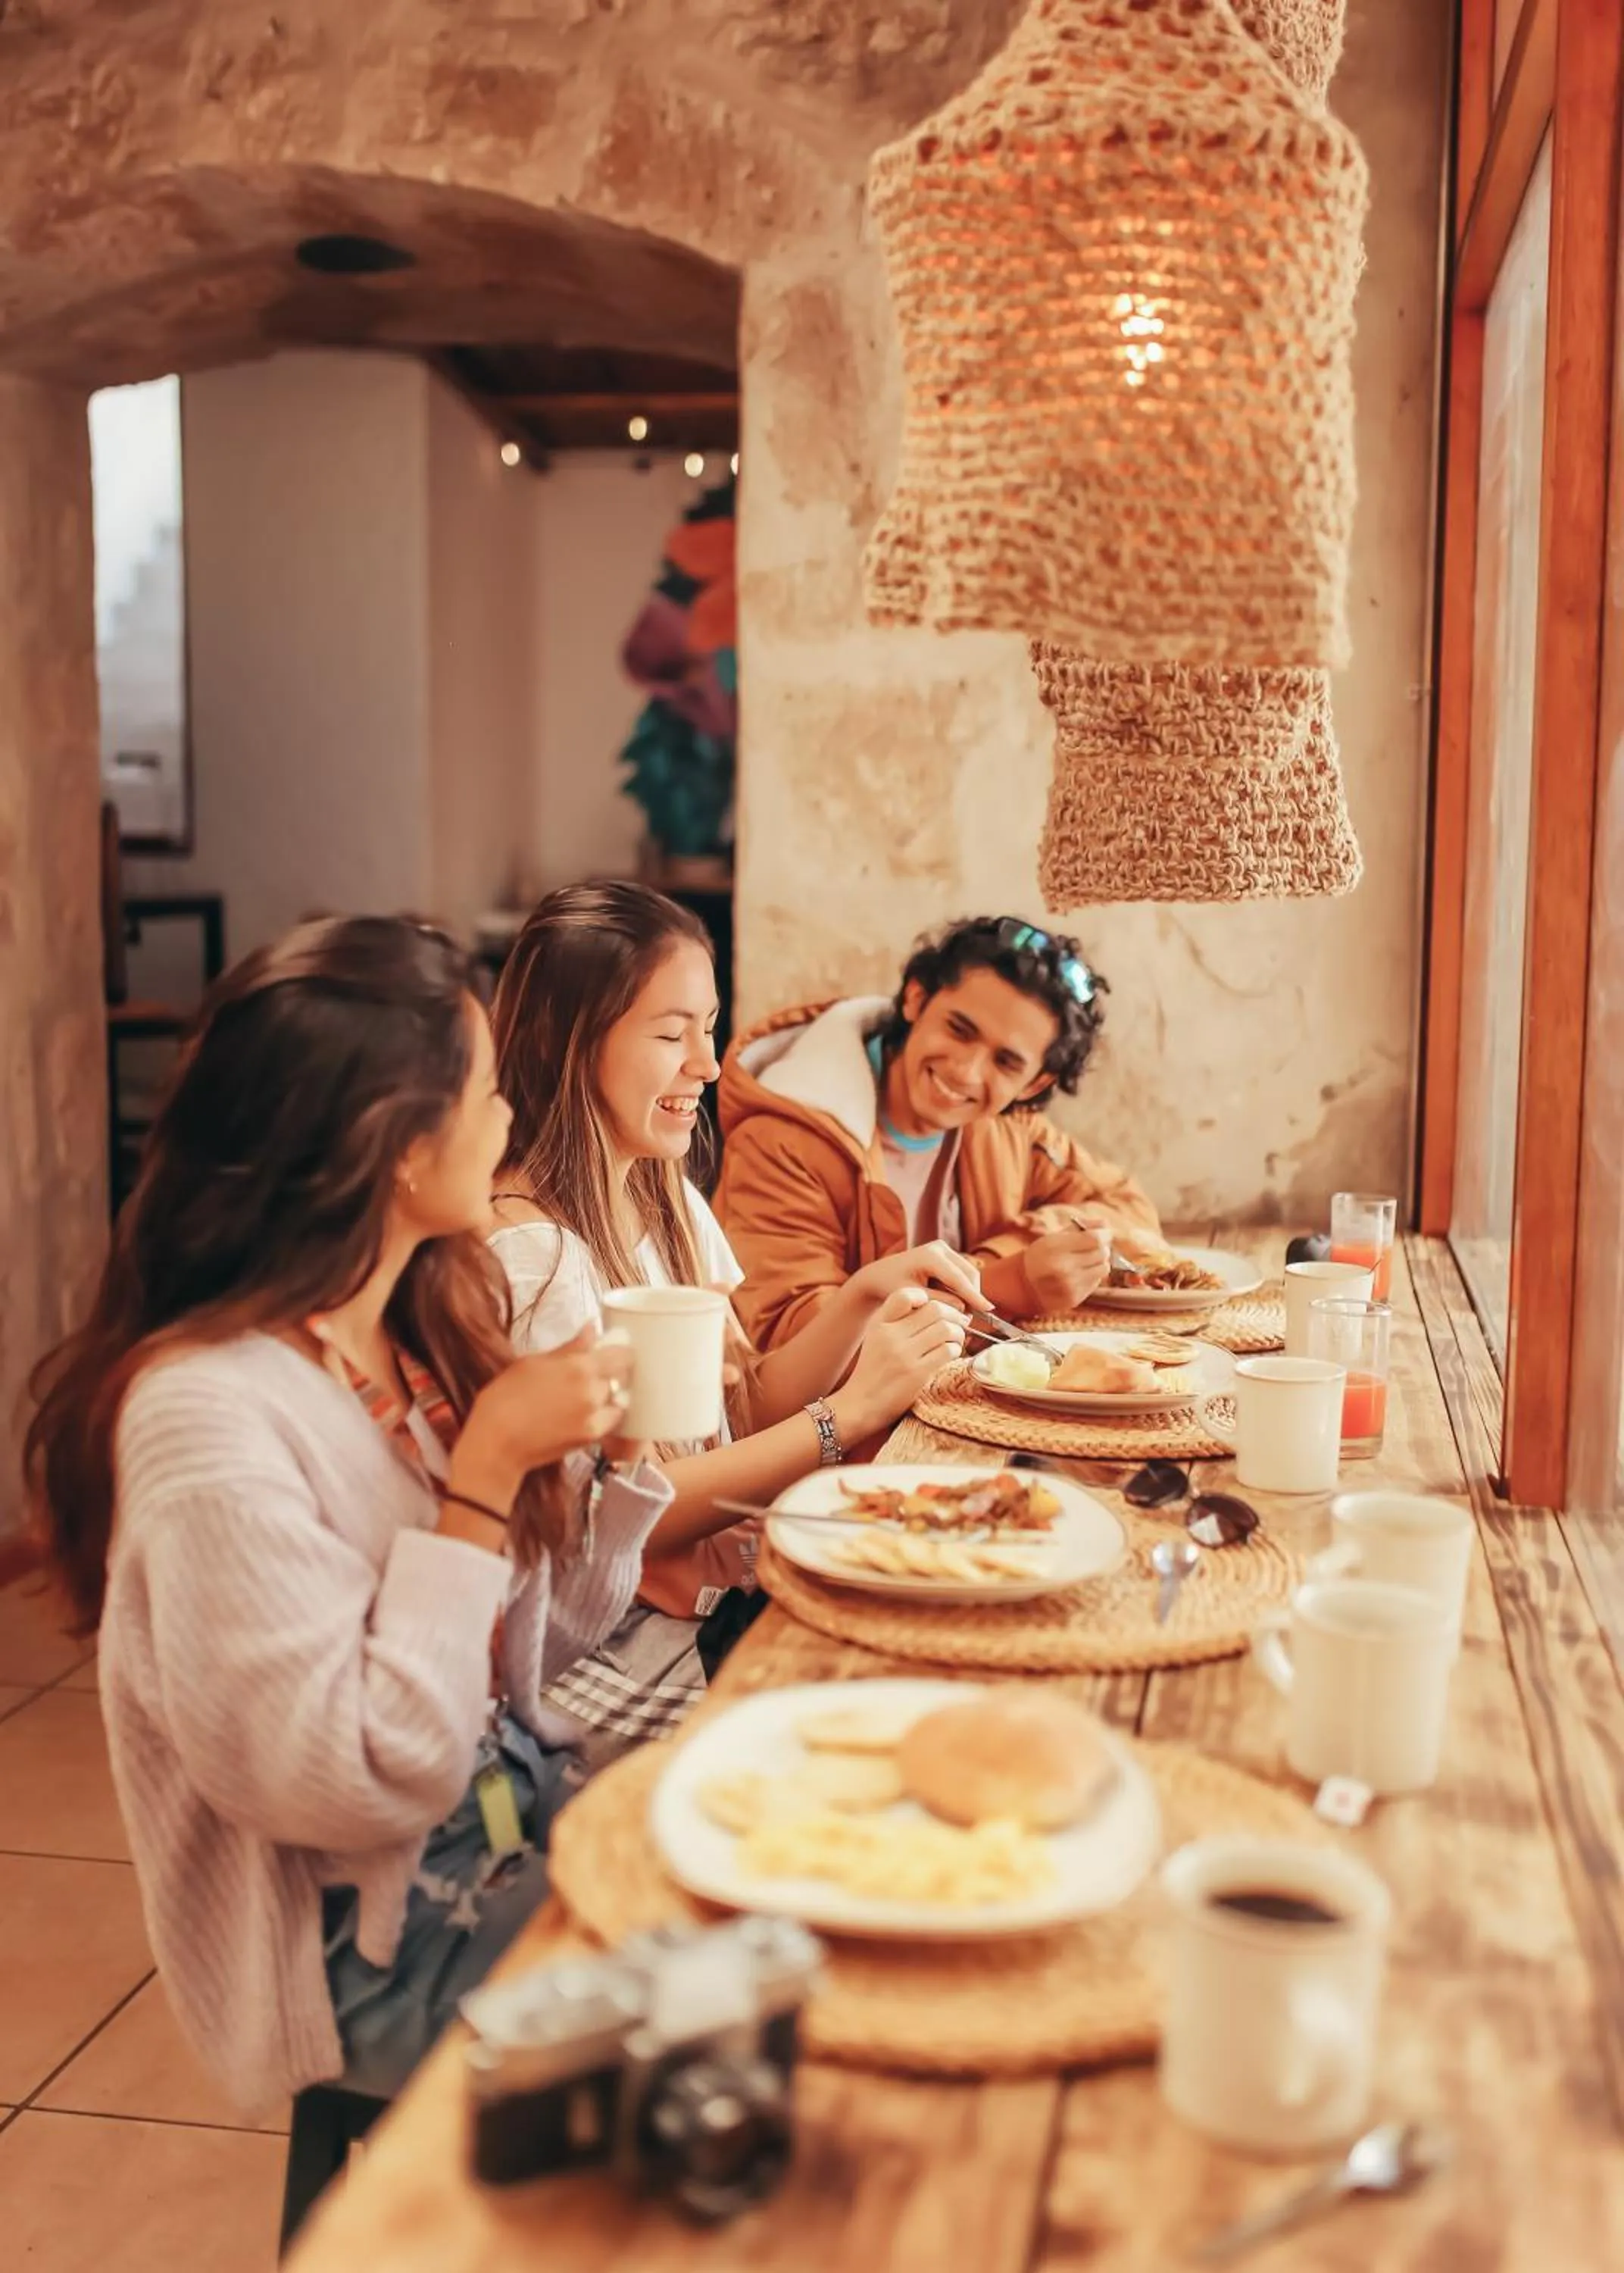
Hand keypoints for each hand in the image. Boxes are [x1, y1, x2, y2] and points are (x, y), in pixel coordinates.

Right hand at [450, 1323, 632, 1511]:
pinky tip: (583, 1415)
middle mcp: (594, 1391)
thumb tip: (592, 1327)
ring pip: (616, 1400)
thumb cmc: (505, 1397)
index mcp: (580, 1366)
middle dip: (610, 1374)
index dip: (621, 1352)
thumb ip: (569, 1347)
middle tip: (590, 1375)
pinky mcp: (591, 1437)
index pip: (622, 1355)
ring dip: (607, 1396)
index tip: (612, 1353)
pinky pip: (609, 1421)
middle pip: (619, 1378)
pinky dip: (603, 1416)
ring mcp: (595, 1416)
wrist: (496, 1443)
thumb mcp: (533, 1362)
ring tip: (583, 1397)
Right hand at [832, 1286, 968, 1437]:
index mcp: (880, 1324)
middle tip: (960, 1321)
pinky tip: (951, 1354)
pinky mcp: (917, 1373)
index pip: (905, 1295)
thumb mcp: (875, 1339)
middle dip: (953, 1314)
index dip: (926, 1297)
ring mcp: (904, 1354)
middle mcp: (891, 1335)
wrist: (859, 1405)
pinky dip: (956, 1350)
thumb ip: (896, 1322)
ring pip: (945, 1328)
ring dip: (958, 1333)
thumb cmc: (872, 1373)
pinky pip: (947, 1351)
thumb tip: (934, 1308)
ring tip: (957, 1339)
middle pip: (934, 1309)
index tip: (935, 1307)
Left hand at [852, 1240, 984, 1316]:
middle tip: (966, 1319)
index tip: (988, 1310)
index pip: (959, 1279)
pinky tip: (950, 1302)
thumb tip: (963, 1308)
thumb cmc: (891, 1287)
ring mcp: (944, 1249)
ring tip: (955, 1312)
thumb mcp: (913, 1298)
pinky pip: (962, 1274)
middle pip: (969, 1274)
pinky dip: (960, 1289)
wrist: (878, 1275)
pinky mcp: (946, 1255)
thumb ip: (938, 1302)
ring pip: (968, 1274)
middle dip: (971, 1296)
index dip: (974, 1296)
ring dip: (966, 1294)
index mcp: (930, 1255)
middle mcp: (940, 1247)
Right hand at [1017, 1224, 1111, 1315]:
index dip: (1104, 1235)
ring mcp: (1069, 1286)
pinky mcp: (1074, 1298)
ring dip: (1099, 1263)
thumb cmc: (1043, 1255)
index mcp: (1055, 1247)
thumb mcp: (1055, 1236)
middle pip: (1101, 1253)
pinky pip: (1096, 1282)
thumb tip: (1105, 1224)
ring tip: (1086, 1261)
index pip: (1095, 1239)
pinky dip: (1092, 1276)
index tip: (1104, 1234)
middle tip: (1093, 1247)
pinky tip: (1079, 1275)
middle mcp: (1062, 1268)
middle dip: (1101, 1248)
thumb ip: (1081, 1227)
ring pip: (1103, 1268)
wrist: (1023, 1284)